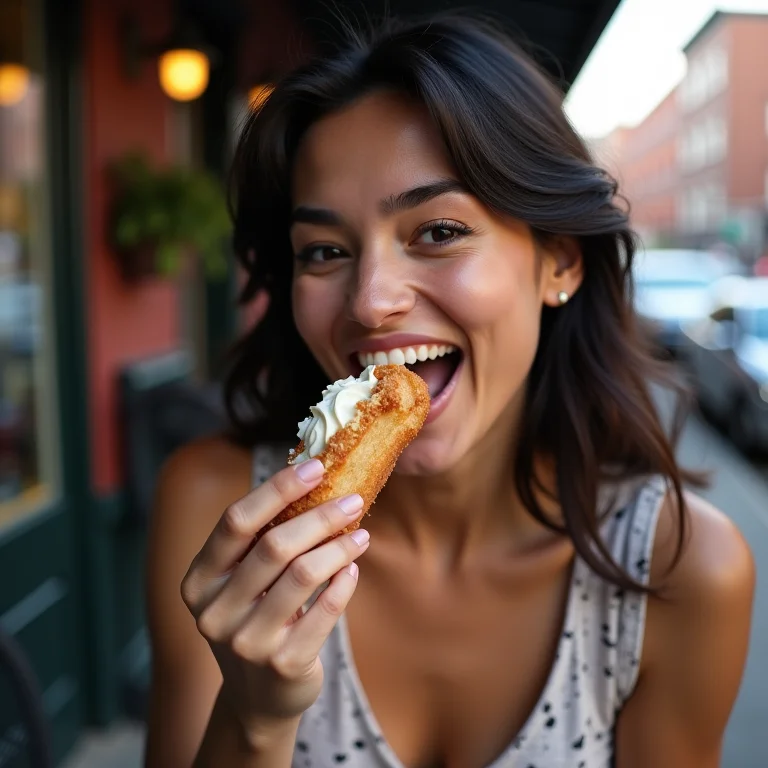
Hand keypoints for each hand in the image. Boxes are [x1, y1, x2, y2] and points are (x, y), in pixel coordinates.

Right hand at [180, 459, 368, 736]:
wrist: (257, 698)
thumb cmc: (255, 619)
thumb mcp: (242, 584)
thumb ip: (261, 541)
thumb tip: (312, 481)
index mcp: (199, 580)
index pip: (236, 521)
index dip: (277, 489)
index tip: (315, 466)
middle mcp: (214, 612)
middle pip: (274, 545)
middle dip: (320, 516)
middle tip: (352, 499)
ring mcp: (247, 642)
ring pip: (303, 574)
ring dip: (338, 547)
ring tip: (360, 533)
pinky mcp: (283, 666)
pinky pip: (324, 611)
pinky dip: (344, 583)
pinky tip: (353, 569)